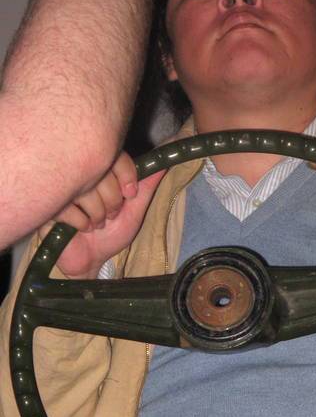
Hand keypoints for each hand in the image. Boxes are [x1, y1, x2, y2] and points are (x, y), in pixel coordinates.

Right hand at [41, 151, 164, 278]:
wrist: (90, 259)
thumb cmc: (111, 234)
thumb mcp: (134, 210)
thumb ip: (146, 185)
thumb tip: (165, 160)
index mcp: (100, 170)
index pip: (116, 157)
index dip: (126, 177)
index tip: (128, 195)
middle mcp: (79, 173)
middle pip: (100, 175)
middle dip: (111, 202)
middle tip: (110, 216)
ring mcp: (61, 187)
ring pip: (84, 191)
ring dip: (96, 215)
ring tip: (95, 224)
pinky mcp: (48, 205)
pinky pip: (67, 207)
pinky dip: (80, 223)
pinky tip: (80, 229)